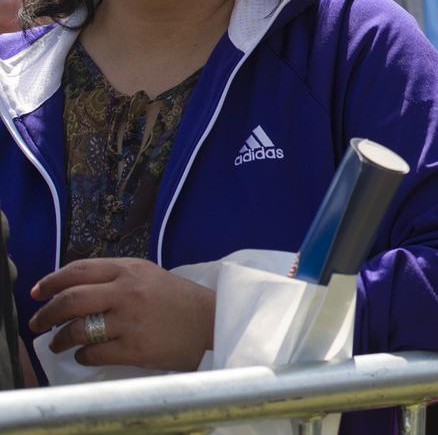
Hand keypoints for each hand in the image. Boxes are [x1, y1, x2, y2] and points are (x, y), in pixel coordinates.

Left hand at [29, 258, 213, 370]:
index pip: (79, 270)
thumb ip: (117, 278)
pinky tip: (84, 355)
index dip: (51, 281)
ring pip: (77, 329)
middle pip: (70, 300)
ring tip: (58, 343)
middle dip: (46, 314)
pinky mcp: (133, 348)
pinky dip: (82, 356)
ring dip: (60, 339)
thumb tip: (76, 291)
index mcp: (131, 269)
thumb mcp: (150, 276)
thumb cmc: (181, 301)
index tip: (37, 292)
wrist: (212, 323)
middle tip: (37, 323)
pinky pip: (92, 354)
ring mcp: (130, 321)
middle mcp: (127, 291)